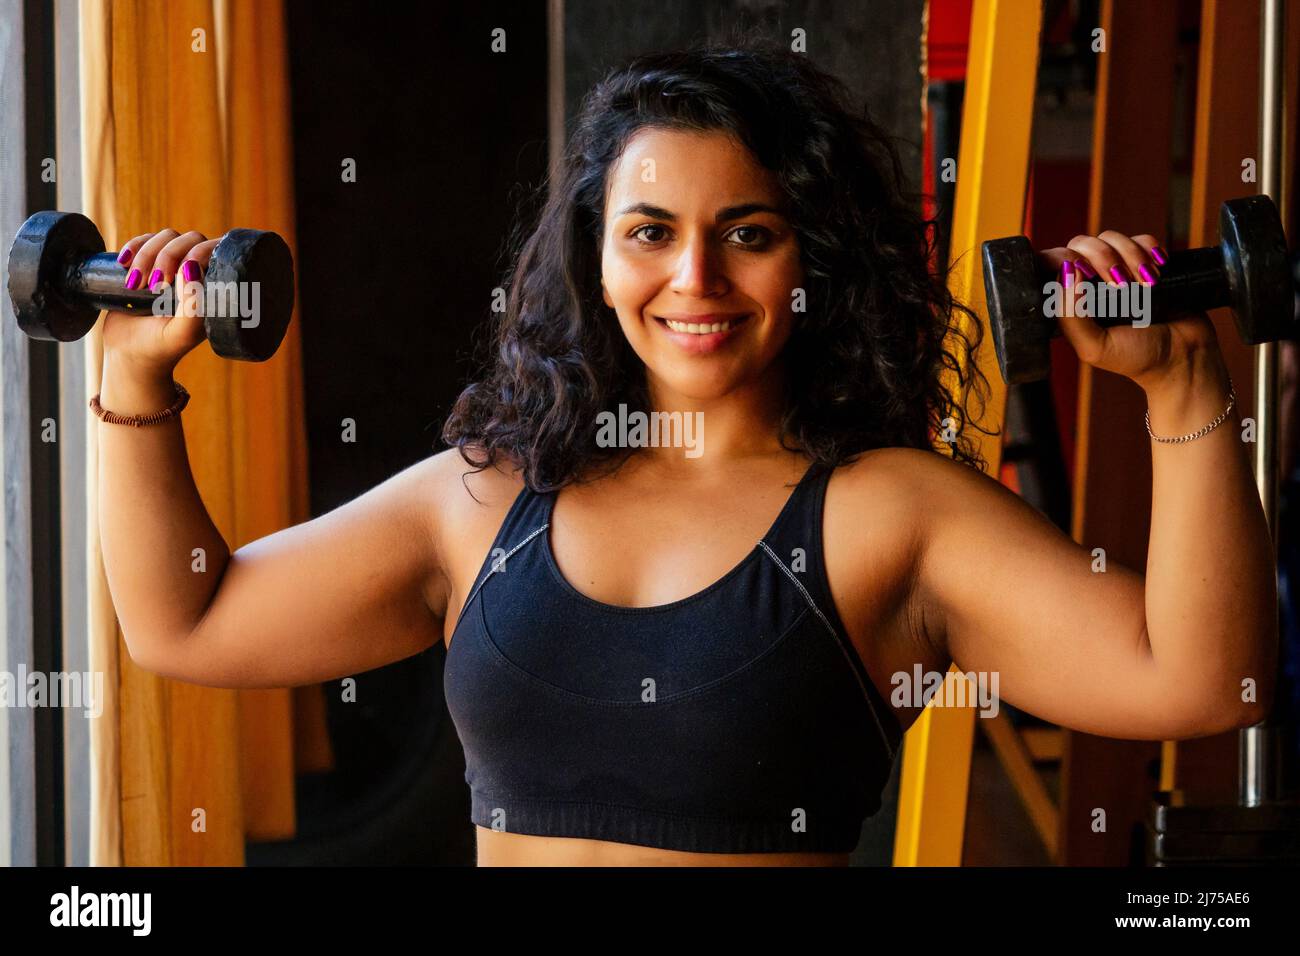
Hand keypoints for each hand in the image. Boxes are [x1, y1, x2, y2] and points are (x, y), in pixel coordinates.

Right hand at [104, 228, 221, 376]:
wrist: (130, 355)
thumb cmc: (161, 348)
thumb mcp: (182, 333)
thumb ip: (193, 306)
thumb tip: (192, 265)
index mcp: (212, 288)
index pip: (214, 251)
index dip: (194, 253)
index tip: (169, 280)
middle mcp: (196, 275)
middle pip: (188, 239)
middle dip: (166, 255)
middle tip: (153, 285)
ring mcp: (172, 266)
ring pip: (166, 236)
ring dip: (146, 254)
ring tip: (134, 285)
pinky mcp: (148, 264)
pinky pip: (145, 239)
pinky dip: (133, 247)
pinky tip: (123, 264)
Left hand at [1036, 230, 1221, 390]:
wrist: (1184, 356)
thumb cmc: (1136, 357)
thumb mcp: (1094, 347)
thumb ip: (1071, 316)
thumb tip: (1067, 273)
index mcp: (1071, 303)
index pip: (1052, 266)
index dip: (1062, 258)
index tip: (1083, 270)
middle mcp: (1090, 283)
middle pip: (1081, 244)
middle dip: (1103, 258)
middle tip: (1122, 285)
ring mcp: (1118, 270)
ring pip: (1111, 238)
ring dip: (1131, 256)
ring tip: (1148, 284)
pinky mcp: (1146, 262)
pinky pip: (1141, 239)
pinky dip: (1150, 250)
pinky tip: (1159, 270)